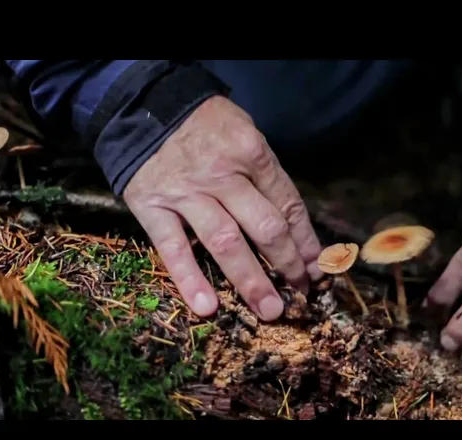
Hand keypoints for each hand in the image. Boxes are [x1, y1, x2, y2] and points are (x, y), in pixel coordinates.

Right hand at [123, 96, 322, 320]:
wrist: (145, 105)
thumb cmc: (205, 125)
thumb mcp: (246, 136)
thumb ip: (266, 177)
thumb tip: (293, 226)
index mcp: (252, 154)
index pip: (288, 205)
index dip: (306, 241)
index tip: (316, 268)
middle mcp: (223, 175)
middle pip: (265, 227)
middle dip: (288, 265)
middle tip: (300, 296)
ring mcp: (187, 193)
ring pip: (226, 242)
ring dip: (251, 280)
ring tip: (270, 311)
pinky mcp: (152, 206)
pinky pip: (173, 248)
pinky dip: (190, 279)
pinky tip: (207, 307)